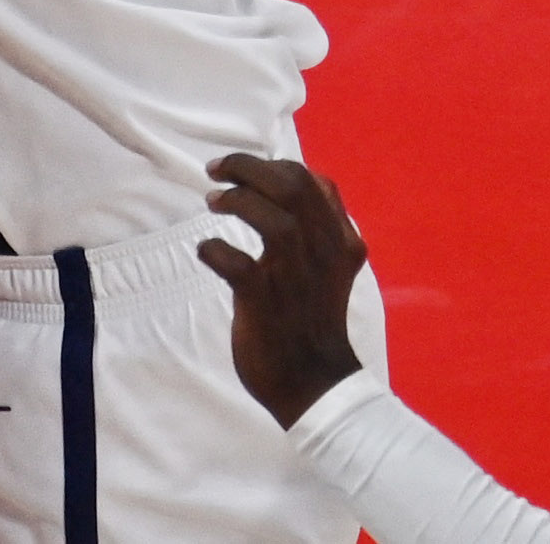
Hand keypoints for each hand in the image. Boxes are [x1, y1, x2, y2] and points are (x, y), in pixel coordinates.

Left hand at [199, 152, 371, 427]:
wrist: (316, 385)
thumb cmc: (316, 320)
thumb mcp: (332, 267)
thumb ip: (319, 229)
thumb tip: (289, 189)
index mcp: (341, 242)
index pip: (313, 181)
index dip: (273, 165)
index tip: (244, 168)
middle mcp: (324, 252)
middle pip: (291, 185)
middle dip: (248, 167)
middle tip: (217, 171)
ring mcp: (295, 276)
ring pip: (270, 217)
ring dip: (236, 200)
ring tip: (213, 202)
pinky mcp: (265, 301)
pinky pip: (234, 263)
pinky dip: (214, 250)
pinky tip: (208, 251)